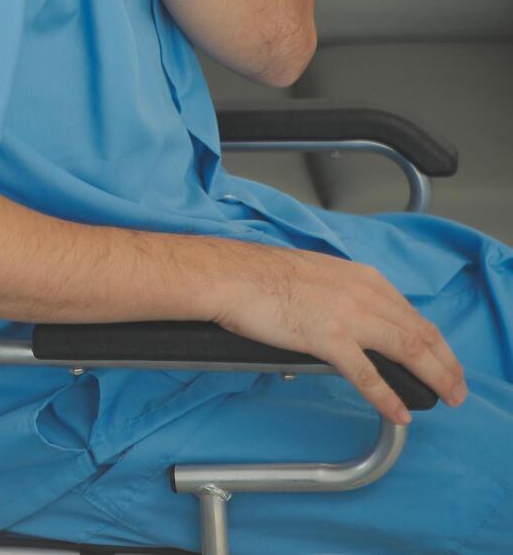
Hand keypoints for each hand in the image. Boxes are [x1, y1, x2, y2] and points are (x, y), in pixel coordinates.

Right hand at [209, 243, 466, 423]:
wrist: (230, 275)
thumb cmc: (259, 275)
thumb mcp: (315, 275)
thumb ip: (340, 294)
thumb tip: (346, 317)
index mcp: (361, 277)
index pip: (410, 312)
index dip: (433, 339)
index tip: (442, 357)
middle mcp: (364, 292)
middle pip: (419, 332)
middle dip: (445, 362)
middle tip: (457, 385)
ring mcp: (349, 315)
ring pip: (407, 349)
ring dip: (433, 376)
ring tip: (447, 397)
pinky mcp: (329, 337)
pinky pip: (367, 373)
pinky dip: (387, 396)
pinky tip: (399, 412)